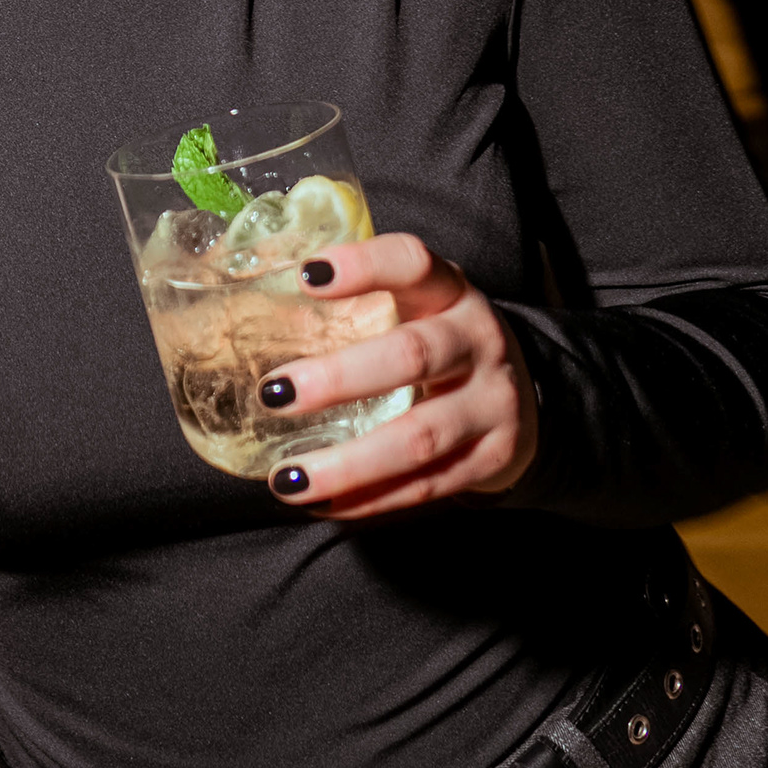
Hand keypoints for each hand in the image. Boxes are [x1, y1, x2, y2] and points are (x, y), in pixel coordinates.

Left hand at [257, 234, 539, 520]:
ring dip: (348, 463)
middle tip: (274, 393)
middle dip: (338, 378)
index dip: (364, 265)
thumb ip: (352, 304)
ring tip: (288, 478)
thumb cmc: (439, 340)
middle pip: (411, 356)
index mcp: (450, 290)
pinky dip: (372, 500)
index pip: (412, 263)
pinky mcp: (494, 456)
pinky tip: (325, 503)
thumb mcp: (414, 306)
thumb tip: (246, 302)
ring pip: (419, 437)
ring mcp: (492, 401)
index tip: (307, 275)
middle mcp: (478, 340)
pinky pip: (428, 485)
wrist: (521, 393)